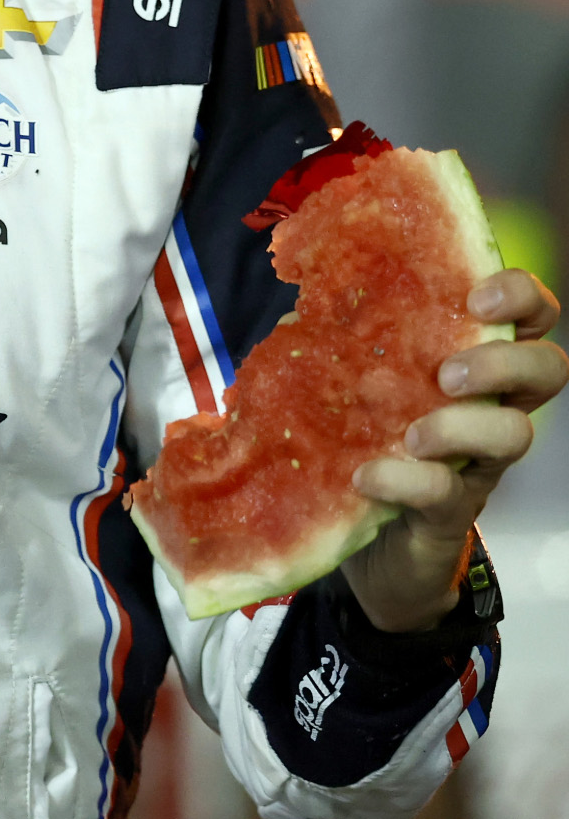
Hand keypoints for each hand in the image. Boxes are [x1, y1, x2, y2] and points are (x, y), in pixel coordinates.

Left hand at [342, 267, 566, 629]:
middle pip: (548, 369)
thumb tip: (299, 312)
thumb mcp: (346, 385)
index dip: (521, 297)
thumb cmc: (362, 445)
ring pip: (516, 433)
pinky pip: (448, 492)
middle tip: (450, 373)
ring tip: (413, 434)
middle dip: (506, 361)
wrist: (359, 547)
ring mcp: (476, 464)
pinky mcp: (450, 514)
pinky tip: (367, 476)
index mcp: (469, 365)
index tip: (477, 296)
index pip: (527, 319)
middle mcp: (488, 410)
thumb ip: (332, 345)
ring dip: (463, 424)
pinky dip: (407, 480)